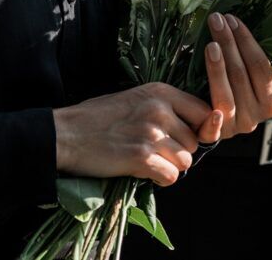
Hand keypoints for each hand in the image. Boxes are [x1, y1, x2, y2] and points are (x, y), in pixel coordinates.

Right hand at [54, 82, 221, 185]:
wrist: (66, 134)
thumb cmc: (98, 118)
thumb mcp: (135, 99)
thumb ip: (164, 108)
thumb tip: (197, 127)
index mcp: (160, 91)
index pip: (204, 111)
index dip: (198, 129)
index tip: (183, 138)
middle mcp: (159, 109)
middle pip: (195, 143)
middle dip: (178, 152)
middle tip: (153, 150)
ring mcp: (151, 133)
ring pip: (185, 162)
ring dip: (168, 166)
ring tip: (146, 160)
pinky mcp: (142, 157)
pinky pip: (171, 177)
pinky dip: (159, 179)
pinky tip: (142, 171)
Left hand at [203, 12, 271, 139]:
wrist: (206, 116)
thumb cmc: (238, 89)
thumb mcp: (265, 78)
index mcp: (271, 103)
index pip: (262, 69)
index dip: (248, 44)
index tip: (234, 20)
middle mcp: (254, 117)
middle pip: (242, 77)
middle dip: (229, 46)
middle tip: (217, 20)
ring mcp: (233, 127)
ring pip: (226, 96)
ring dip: (217, 69)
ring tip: (210, 43)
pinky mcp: (212, 135)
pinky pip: (213, 130)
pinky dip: (212, 120)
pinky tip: (210, 109)